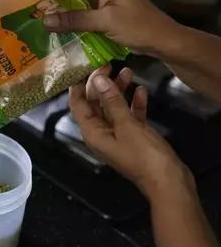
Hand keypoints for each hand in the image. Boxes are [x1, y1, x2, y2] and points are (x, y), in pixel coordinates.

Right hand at [43, 0, 180, 56]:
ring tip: (32, 16)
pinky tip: (52, 28)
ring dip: (56, 8)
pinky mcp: (100, 12)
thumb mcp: (105, 21)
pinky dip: (67, 19)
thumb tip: (45, 21)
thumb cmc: (139, 25)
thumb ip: (75, 20)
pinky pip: (78, 12)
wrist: (162, 40)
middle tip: (25, 3)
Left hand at [69, 66, 191, 197]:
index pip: (78, 105)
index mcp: (92, 132)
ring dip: (119, 91)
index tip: (83, 67)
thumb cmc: (143, 155)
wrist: (168, 181)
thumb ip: (112, 102)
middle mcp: (101, 133)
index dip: (78, 86)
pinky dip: (134, 103)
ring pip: (114, 107)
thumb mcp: (126, 125)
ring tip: (128, 72)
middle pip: (95, 104)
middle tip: (109, 65)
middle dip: (100, 84)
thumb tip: (98, 80)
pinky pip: (130, 116)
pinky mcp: (134, 137)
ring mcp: (118, 135)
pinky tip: (141, 90)